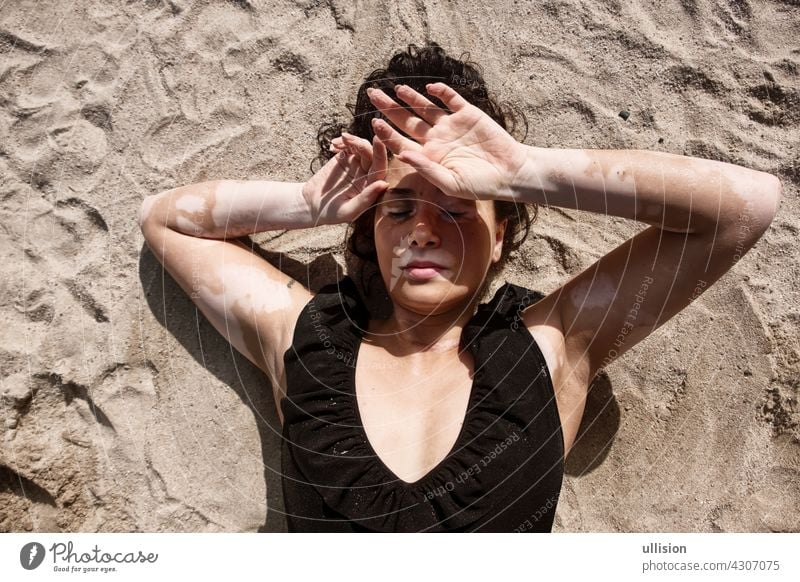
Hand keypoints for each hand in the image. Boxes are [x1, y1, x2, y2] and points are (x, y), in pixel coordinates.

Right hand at [302, 133, 388, 224]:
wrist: (312, 205)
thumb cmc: (332, 213)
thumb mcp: (348, 210)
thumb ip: (365, 199)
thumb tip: (383, 184)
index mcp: (372, 187)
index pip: (380, 169)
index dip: (380, 154)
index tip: (378, 140)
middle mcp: (368, 175)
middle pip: (371, 155)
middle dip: (362, 144)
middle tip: (348, 138)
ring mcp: (357, 165)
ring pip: (361, 147)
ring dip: (352, 140)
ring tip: (341, 139)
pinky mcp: (345, 158)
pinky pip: (348, 145)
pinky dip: (342, 142)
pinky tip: (333, 144)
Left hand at [367, 82, 526, 201]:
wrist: (510, 172)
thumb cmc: (480, 185)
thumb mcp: (451, 183)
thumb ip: (426, 169)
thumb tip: (402, 157)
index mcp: (429, 157)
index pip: (401, 143)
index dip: (387, 133)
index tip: (375, 123)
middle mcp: (436, 139)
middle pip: (406, 121)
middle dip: (389, 108)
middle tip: (372, 94)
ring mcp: (451, 125)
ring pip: (425, 108)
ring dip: (410, 97)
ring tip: (396, 89)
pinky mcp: (468, 114)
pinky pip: (451, 99)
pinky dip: (441, 92)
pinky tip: (430, 88)